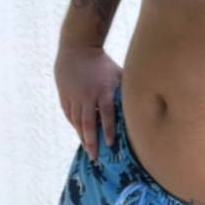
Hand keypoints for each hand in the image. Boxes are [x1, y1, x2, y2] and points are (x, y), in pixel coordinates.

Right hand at [54, 43, 122, 159]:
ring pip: (77, 121)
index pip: (106, 115)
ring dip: (82, 136)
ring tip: (87, 149)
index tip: (110, 145)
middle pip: (88, 123)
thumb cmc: (102, 62)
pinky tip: (79, 133)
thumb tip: (140, 106)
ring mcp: (73, 95)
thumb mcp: (117, 74)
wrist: (77, 48)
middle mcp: (87, 95)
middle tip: (95, 157)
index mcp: (103, 90)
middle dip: (92, 141)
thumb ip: (124, 92)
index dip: (108, 130)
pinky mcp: (64, 94)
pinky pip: (69, 114)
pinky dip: (74, 125)